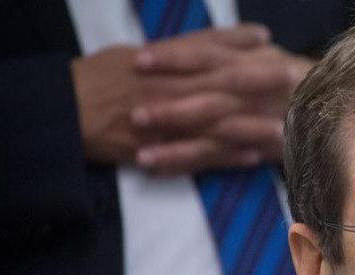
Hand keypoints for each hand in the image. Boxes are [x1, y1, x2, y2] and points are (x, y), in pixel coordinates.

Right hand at [71, 25, 313, 172]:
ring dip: (253, 124)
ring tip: (285, 126)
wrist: (61, 115)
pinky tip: (254, 157)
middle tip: (293, 78)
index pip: (205, 47)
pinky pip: (200, 156)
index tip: (267, 38)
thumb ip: (169, 52)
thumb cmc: (94, 81)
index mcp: (160, 62)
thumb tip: (204, 45)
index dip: (238, 43)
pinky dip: (228, 156)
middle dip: (259, 80)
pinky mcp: (161, 149)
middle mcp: (168, 87)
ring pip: (218, 122)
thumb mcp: (129, 54)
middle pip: (222, 82)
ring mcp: (166, 120)